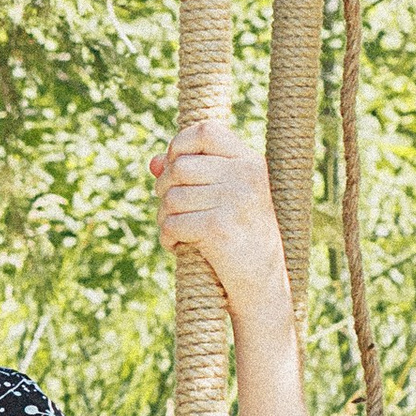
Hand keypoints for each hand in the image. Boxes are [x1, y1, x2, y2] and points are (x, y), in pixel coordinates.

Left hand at [150, 120, 291, 341]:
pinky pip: (172, 223)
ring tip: (177, 232)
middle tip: (170, 211)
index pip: (206, 130)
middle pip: (180, 167)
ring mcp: (235, 200)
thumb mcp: (222, 200)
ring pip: (171, 197)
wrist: (263, 285)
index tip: (174, 166)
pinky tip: (178, 247)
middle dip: (164, 190)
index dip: (180, 144)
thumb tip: (153, 163)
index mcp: (251, 163)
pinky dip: (167, 238)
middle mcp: (247, 176)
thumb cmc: (240, 239)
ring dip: (164, 218)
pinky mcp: (219, 228)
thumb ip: (191, 176)